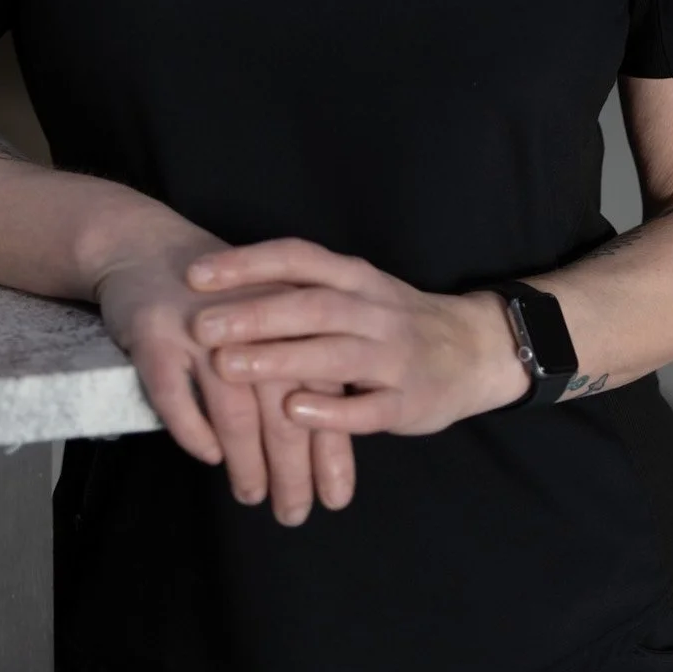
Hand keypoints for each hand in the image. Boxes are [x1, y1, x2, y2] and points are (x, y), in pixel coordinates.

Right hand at [93, 227, 356, 524]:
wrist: (142, 245)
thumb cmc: (216, 292)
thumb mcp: (266, 315)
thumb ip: (298, 364)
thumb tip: (329, 440)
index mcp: (287, 315)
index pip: (322, 389)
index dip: (331, 447)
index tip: (336, 498)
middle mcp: (251, 322)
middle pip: (281, 406)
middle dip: (292, 467)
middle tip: (294, 512)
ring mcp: (199, 329)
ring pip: (232, 407)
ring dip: (246, 460)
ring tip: (253, 495)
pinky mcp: (153, 335)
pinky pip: (173, 394)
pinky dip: (191, 429)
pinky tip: (208, 457)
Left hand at [185, 237, 529, 433]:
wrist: (476, 349)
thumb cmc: (395, 320)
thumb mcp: (357, 291)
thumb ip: (304, 292)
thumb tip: (226, 293)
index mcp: (356, 277)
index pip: (298, 259)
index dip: (247, 264)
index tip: (196, 275)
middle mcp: (374, 310)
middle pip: (311, 305)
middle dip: (255, 313)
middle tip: (203, 325)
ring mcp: (394, 356)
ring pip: (334, 353)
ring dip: (279, 358)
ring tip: (228, 366)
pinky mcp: (409, 401)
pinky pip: (368, 406)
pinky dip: (331, 409)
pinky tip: (293, 413)